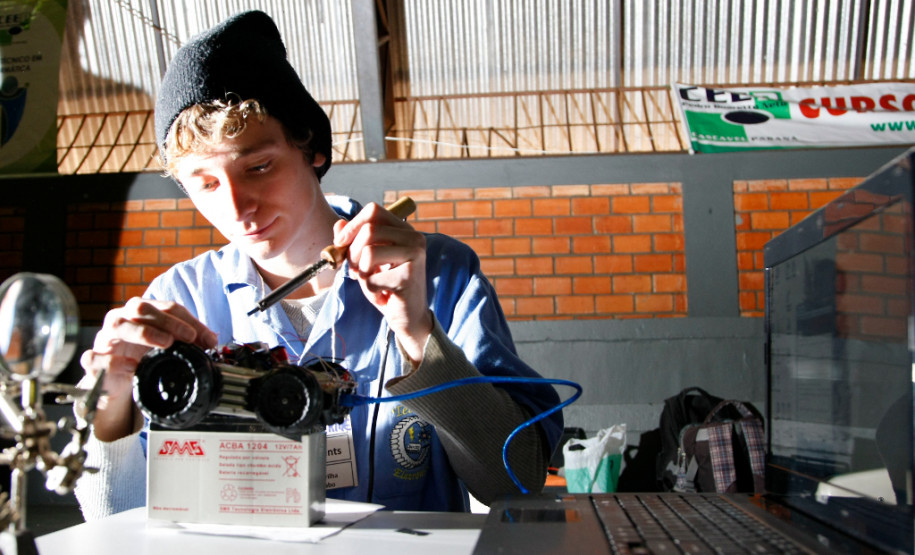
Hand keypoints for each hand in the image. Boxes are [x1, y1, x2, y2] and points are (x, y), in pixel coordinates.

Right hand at [80, 297, 216, 440]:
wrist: (116, 381)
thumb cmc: (141, 355)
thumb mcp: (167, 345)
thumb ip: (188, 339)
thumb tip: (212, 340)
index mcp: (140, 312)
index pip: (166, 307)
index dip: (189, 321)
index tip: (206, 339)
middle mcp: (120, 319)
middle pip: (140, 308)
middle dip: (168, 321)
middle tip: (188, 337)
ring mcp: (104, 338)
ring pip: (118, 325)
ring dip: (145, 333)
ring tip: (166, 344)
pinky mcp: (92, 360)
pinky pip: (96, 356)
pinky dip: (115, 361)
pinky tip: (133, 366)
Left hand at [333, 202, 432, 365]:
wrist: (409, 318)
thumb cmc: (388, 287)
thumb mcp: (368, 261)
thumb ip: (354, 241)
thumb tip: (339, 223)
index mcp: (404, 230)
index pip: (373, 211)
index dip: (352, 225)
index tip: (340, 243)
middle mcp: (414, 238)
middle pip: (368, 230)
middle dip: (353, 254)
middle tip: (356, 272)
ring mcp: (414, 255)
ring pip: (368, 253)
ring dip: (361, 274)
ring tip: (372, 285)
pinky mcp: (409, 276)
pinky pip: (371, 278)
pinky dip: (369, 291)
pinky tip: (383, 297)